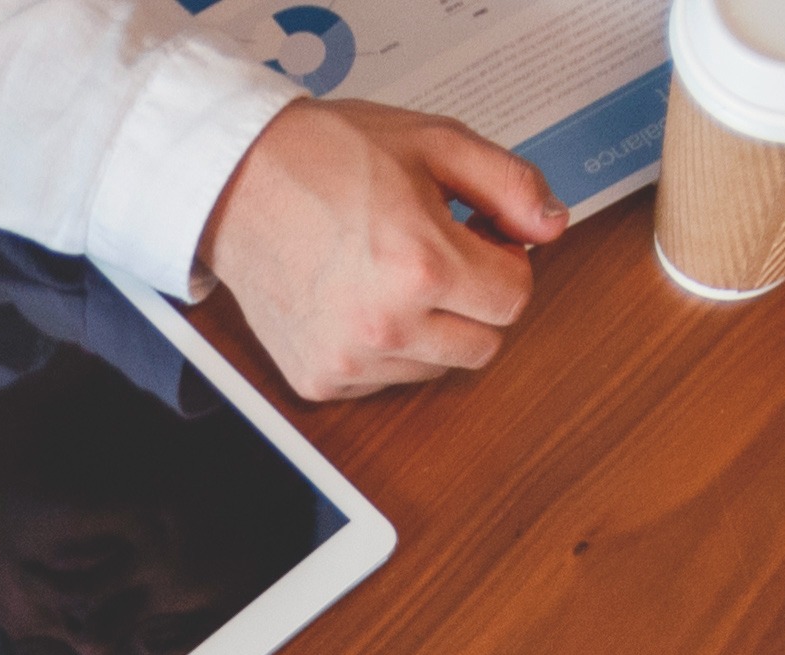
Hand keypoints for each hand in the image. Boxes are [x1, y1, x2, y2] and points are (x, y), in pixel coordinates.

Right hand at [198, 101, 564, 398]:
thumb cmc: (324, 156)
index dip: (505, 260)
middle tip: (437, 253)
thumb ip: (508, 184)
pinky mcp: (319, 380)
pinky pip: (385, 380)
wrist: (232, 181)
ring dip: (433, 327)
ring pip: (438, 367)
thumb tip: (552, 226)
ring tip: (389, 271)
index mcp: (421, 265)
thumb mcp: (433, 143)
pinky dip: (385, 348)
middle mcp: (386, 324)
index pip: (515, 298)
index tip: (477, 237)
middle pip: (486, 344)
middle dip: (476, 299)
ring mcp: (349, 360)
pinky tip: (356, 297)